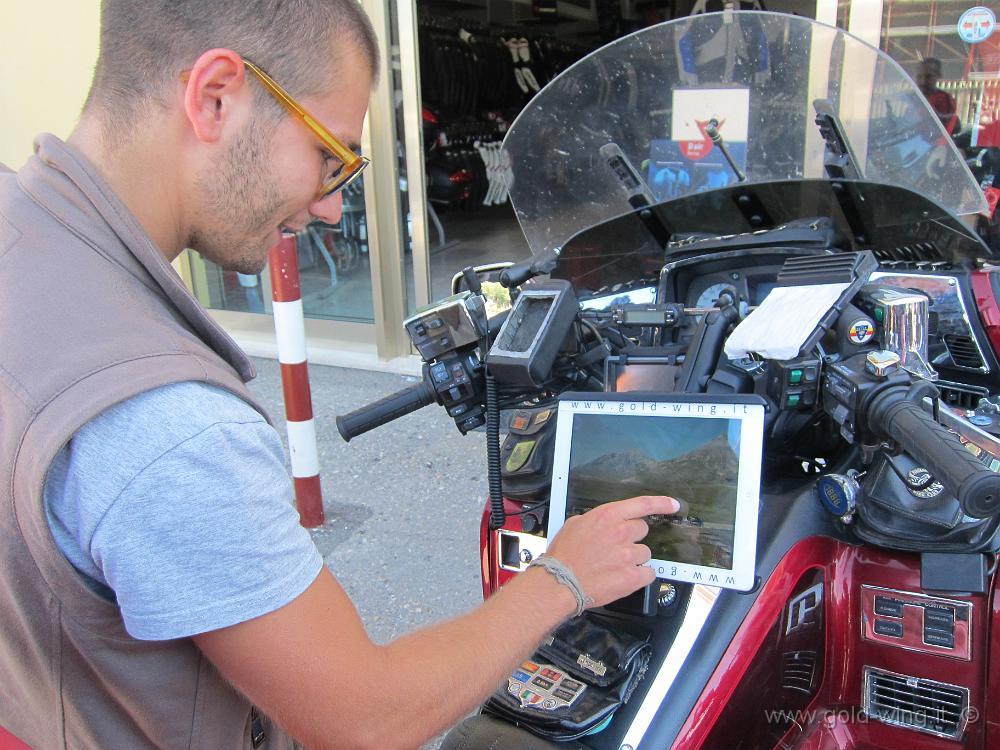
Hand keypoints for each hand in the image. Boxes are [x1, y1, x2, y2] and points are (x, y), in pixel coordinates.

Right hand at [544, 495, 679, 609]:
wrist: (560, 582)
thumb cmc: (564, 555)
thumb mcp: (575, 524)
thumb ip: (597, 520)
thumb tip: (606, 522)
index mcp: (608, 516)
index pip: (643, 504)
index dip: (662, 503)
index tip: (673, 505)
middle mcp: (621, 532)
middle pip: (643, 530)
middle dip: (632, 537)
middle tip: (616, 547)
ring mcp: (629, 555)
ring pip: (645, 553)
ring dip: (634, 558)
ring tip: (614, 565)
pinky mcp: (632, 576)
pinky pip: (648, 573)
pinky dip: (639, 576)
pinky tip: (623, 577)